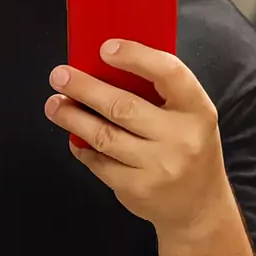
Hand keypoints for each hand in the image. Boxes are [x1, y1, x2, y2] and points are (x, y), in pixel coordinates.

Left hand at [44, 39, 229, 233]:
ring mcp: (158, 166)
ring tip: (55, 105)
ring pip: (104, 136)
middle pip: (123, 107)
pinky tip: (74, 138)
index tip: (105, 48)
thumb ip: (159, 93)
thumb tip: (106, 66)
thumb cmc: (189, 150)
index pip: (169, 73)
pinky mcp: (137, 189)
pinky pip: (100, 163)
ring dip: (73, 118)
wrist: (199, 207)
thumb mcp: (189, 117)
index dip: (136, 57)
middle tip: (59, 76)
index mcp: (197, 109)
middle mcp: (180, 138)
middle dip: (85, 88)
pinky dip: (83, 148)